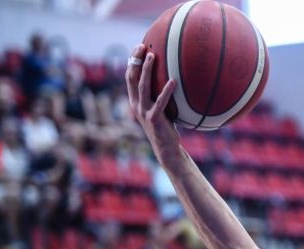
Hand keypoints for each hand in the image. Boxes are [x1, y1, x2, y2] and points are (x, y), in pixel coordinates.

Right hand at [125, 44, 179, 161]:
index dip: (133, 61)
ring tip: (153, 56)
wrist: (166, 148)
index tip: (139, 46)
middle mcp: (136, 104)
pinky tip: (174, 81)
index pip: (130, 77)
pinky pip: (160, 102)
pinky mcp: (154, 118)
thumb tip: (173, 77)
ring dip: (147, 70)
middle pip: (132, 77)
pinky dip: (166, 91)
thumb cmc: (166, 127)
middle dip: (136, 60)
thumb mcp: (161, 108)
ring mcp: (144, 111)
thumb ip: (161, 95)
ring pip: (143, 86)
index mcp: (135, 100)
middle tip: (142, 46)